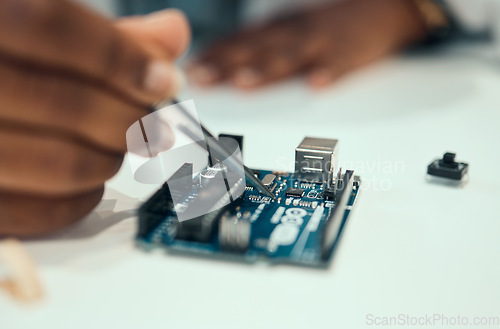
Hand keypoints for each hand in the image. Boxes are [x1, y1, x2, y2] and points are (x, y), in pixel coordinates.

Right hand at [0, 0, 189, 235]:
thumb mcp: (39, 25)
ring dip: (110, 160)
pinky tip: (90, 183)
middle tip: (154, 125)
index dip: (122, 58)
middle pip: (65, 103)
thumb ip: (107, 32)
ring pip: (59, 164)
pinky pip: (35, 213)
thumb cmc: (5, 61)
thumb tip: (173, 34)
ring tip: (117, 150)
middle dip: (131, 118)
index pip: (52, 27)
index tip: (165, 81)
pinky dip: (80, 201)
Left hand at [187, 0, 426, 88]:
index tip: (190, 72)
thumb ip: (259, 47)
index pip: (240, 44)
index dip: (214, 57)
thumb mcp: (288, 31)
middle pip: (256, 50)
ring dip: (267, 69)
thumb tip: (221, 65)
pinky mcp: (350, 52)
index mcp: (278, 32)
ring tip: (245, 83)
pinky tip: (316, 85)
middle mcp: (293, 34)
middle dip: (227, 64)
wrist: (379, 10)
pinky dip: (330, 72)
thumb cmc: (326, 28)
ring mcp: (321, 42)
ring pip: (291, 55)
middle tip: (202, 78)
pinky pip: (341, 62)